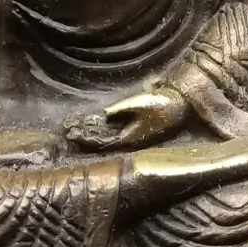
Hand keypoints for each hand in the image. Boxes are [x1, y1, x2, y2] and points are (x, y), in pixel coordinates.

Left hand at [65, 85, 185, 149]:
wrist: (180, 104)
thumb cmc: (161, 104)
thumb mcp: (139, 104)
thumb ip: (120, 110)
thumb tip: (103, 114)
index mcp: (130, 138)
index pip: (101, 142)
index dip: (85, 138)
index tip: (71, 133)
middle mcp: (129, 138)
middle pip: (101, 140)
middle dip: (84, 134)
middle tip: (67, 129)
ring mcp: (131, 132)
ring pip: (105, 133)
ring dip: (90, 130)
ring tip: (74, 125)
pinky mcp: (134, 125)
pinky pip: (112, 127)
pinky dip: (100, 124)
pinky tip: (91, 119)